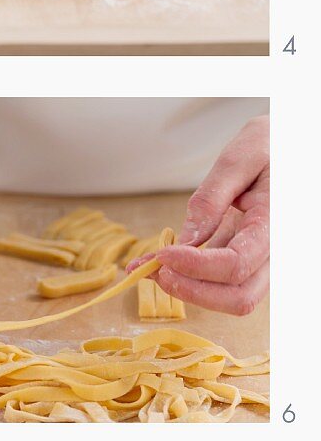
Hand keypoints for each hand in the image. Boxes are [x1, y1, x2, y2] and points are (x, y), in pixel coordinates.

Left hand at [127, 116, 268, 315]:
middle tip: (155, 271)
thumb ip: (212, 199)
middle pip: (240, 295)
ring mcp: (264, 254)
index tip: (162, 254)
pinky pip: (225, 273)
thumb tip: (186, 239)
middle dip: (194, 290)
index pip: (237, 264)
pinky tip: (164, 260)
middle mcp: (275, 249)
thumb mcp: (238, 160)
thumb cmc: (268, 146)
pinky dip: (195, 273)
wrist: (289, 145)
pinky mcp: (250, 250)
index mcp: (275, 224)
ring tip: (150, 267)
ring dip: (192, 287)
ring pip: (234, 293)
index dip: (197, 267)